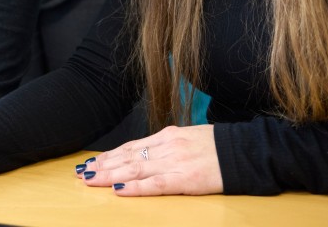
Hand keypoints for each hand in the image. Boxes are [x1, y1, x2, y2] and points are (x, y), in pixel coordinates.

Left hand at [74, 125, 223, 195]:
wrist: (244, 151)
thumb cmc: (219, 147)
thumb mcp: (189, 138)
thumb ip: (168, 145)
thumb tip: (147, 153)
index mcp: (168, 135)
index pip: (131, 147)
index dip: (110, 155)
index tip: (93, 162)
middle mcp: (167, 146)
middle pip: (128, 157)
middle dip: (103, 166)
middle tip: (83, 173)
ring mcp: (175, 162)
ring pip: (135, 169)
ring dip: (110, 175)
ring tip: (91, 180)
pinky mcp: (185, 179)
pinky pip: (155, 185)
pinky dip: (136, 188)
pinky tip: (120, 191)